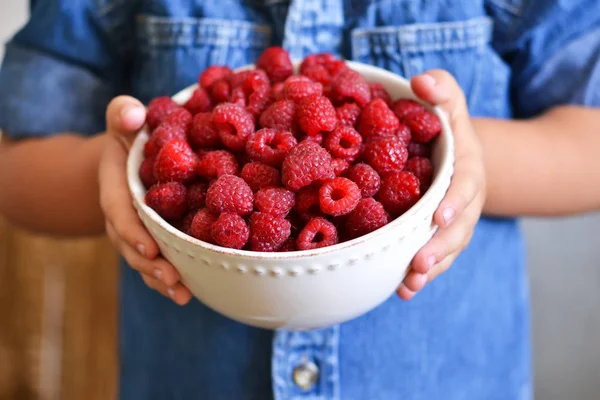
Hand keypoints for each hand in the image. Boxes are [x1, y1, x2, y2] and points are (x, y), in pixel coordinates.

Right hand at [98, 96, 192, 304]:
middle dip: (150, 264)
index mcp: (116, 186)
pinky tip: (190, 293)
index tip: (150, 247)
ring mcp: (137, 231)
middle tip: (173, 279)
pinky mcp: (154, 239)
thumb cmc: (133, 137)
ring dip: (161, 279)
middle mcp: (124, 215)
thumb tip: (133, 115)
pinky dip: (169, 279)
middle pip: (132, 244)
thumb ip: (123, 113)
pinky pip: (158, 261)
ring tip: (183, 295)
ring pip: (144, 259)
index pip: (119, 211)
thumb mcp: (124, 120)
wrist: (130, 159)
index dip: (132, 230)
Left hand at [397, 70, 485, 299]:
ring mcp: (453, 222)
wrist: (457, 155)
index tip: (438, 217)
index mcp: (466, 168)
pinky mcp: (437, 235)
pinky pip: (434, 257)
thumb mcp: (448, 101)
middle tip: (417, 263)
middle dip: (438, 247)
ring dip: (429, 269)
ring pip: (445, 249)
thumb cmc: (447, 127)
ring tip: (408, 285)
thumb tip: (420, 81)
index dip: (454, 202)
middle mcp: (463, 201)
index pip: (464, 186)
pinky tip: (402, 290)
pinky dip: (420, 275)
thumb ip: (441, 88)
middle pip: (457, 229)